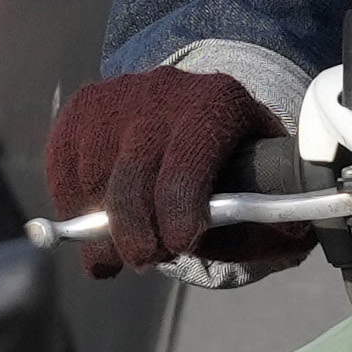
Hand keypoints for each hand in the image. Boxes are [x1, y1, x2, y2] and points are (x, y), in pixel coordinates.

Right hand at [39, 67, 298, 273]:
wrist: (190, 103)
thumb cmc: (233, 157)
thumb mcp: (266, 175)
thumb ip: (277, 213)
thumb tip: (289, 232)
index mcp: (219, 103)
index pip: (189, 160)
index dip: (180, 209)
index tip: (180, 244)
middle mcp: (164, 92)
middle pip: (133, 177)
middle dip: (137, 233)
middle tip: (148, 259)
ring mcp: (117, 96)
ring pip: (93, 179)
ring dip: (103, 228)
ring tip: (124, 249)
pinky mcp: (82, 109)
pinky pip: (62, 168)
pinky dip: (73, 207)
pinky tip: (97, 224)